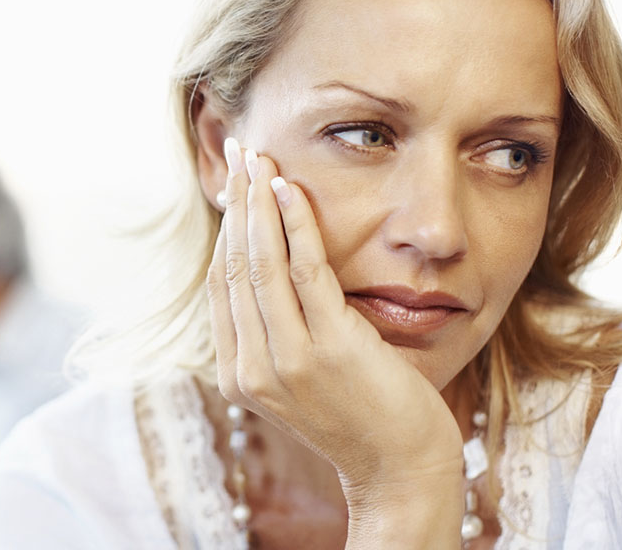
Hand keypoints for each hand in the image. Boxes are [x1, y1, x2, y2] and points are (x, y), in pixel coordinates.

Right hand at [207, 138, 462, 546]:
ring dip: (259, 202)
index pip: (221, 284)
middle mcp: (251, 368)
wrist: (400, 468)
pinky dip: (295, 224)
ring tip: (261, 160)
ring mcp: (287, 360)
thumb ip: (278, 330)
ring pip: (260, 262)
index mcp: (238, 374)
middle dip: (237, 202)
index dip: (226, 227)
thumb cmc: (361, 415)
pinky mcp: (328, 348)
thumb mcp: (302, 374)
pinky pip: (304, 271)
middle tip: (241, 153)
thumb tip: (269, 268)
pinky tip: (292, 190)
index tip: (235, 184)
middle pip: (234, 265)